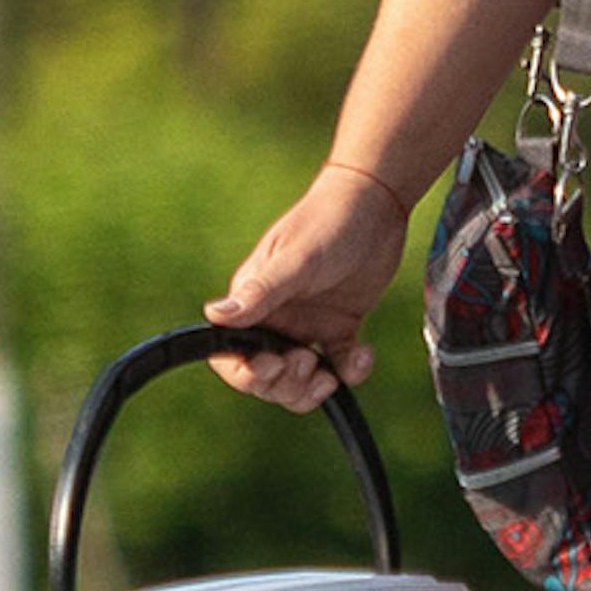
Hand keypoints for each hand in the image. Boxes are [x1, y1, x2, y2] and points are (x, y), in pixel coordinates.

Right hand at [198, 156, 419, 409]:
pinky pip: (338, 365)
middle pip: (266, 377)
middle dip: (285, 383)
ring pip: (301, 379)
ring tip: (334, 374)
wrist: (376, 203)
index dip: (246, 373)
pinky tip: (364, 353)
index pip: (232, 355)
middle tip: (309, 361)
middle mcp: (276, 318)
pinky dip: (351, 371)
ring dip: (313, 387)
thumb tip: (213, 316)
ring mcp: (308, 323)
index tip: (272, 366)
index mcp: (254, 302)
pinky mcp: (340, 325)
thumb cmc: (327, 222)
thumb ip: (259, 292)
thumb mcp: (295, 261)